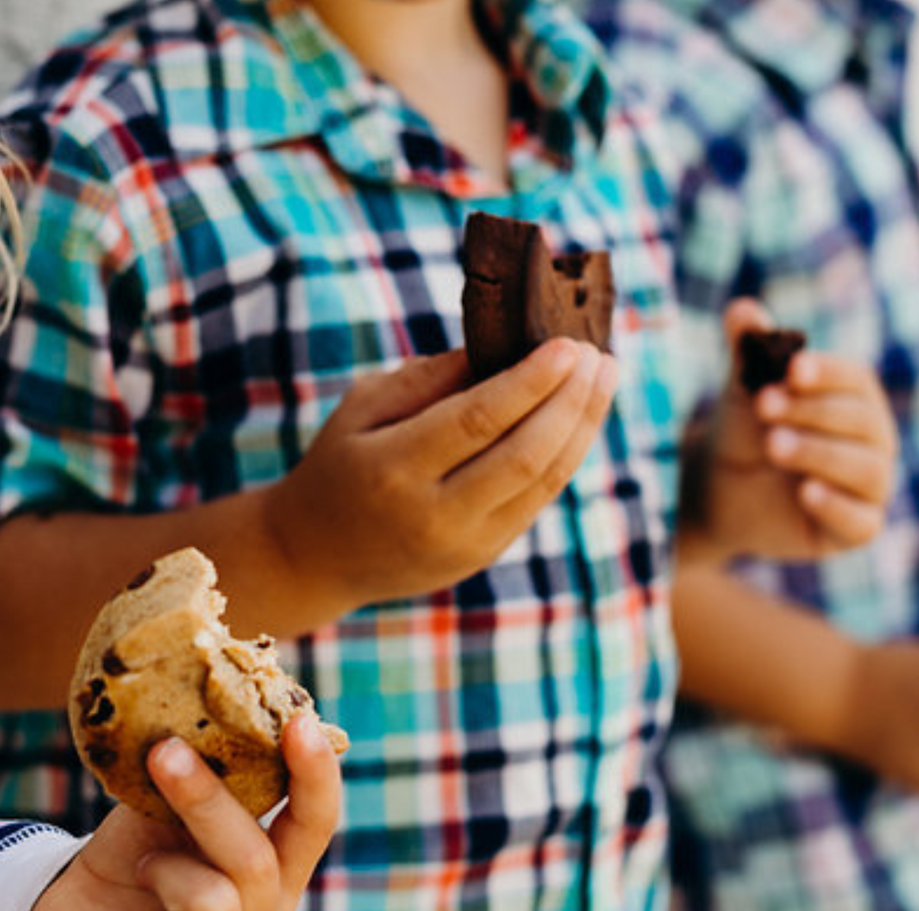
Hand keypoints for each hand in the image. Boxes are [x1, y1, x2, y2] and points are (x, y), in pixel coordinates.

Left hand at [22, 716, 342, 910]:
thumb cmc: (132, 852)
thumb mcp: (171, 808)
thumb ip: (202, 775)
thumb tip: (203, 711)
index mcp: (275, 869)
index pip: (314, 821)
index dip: (314, 773)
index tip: (299, 720)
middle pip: (258, 858)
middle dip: (210, 801)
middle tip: (165, 753)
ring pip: (215, 900)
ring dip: (164, 866)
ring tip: (139, 866)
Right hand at [259, 341, 617, 609]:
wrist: (315, 557)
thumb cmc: (338, 466)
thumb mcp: (362, 409)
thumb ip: (428, 380)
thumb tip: (502, 347)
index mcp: (393, 469)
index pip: (478, 420)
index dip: (530, 382)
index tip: (568, 345)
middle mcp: (433, 514)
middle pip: (524, 454)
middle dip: (570, 400)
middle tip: (597, 354)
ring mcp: (464, 544)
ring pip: (543, 481)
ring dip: (582, 426)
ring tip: (604, 379)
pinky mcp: (482, 556)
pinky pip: (537, 500)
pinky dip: (565, 455)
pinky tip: (580, 418)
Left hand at [689, 300, 897, 561]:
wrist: (719, 489)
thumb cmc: (744, 432)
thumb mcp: (744, 391)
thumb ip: (748, 351)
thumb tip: (741, 308)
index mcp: (855, 399)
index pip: (857, 380)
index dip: (828, 374)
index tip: (792, 369)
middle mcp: (873, 440)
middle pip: (863, 421)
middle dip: (812, 412)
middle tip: (764, 405)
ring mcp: (869, 486)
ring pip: (865, 468)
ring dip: (819, 453)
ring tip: (774, 444)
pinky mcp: (856, 528)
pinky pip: (863, 521)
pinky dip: (836, 505)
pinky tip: (805, 492)